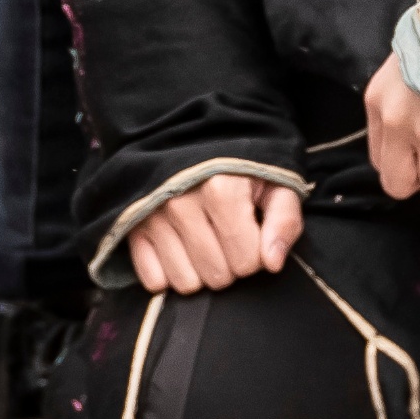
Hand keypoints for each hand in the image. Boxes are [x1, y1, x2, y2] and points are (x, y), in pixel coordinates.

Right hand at [123, 173, 303, 294]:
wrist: (191, 134)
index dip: (257, 255)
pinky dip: (168, 274)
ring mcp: (153, 217)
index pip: (248, 262)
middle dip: (230, 265)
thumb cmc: (241, 164)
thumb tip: (273, 264)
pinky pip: (153, 280)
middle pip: (217, 277)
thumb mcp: (276, 182)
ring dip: (200, 273)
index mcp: (221, 190)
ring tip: (206, 243)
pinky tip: (180, 250)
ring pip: (186, 283)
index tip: (252, 234)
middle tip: (229, 238)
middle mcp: (182, 204)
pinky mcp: (134, 227)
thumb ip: (285, 221)